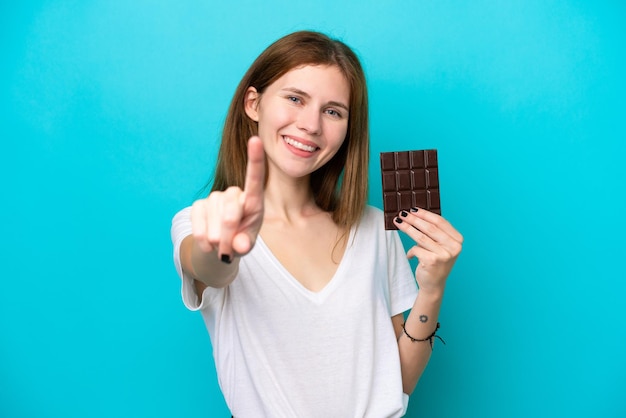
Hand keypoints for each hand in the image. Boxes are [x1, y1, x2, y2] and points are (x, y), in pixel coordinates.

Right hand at [190, 136, 264, 261]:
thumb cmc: (240, 241)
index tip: (255, 140)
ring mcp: (215, 198)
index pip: (255, 178)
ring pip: (213, 222)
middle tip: (229, 250)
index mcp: (253, 200)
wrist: (220, 246)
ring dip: (216, 241)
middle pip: (230, 214)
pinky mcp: (198, 205)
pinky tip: (208, 242)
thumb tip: (239, 245)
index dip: (255, 159)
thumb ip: (246, 244)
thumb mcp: (247, 244)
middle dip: (229, 237)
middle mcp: (234, 194)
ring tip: (221, 246)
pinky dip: (203, 240)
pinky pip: (198, 225)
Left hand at [393, 208, 462, 294]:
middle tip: (402, 214)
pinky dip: (410, 251)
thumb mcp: (439, 246)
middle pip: (430, 228)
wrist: (434, 285)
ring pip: (421, 237)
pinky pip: (416, 249)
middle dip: (414, 219)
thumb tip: (414, 214)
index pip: (440, 222)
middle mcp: (454, 247)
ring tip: (398, 223)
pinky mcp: (433, 261)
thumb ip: (433, 232)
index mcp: (457, 240)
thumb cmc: (435, 262)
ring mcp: (444, 255)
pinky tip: (409, 255)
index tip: (413, 209)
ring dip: (407, 228)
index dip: (425, 214)